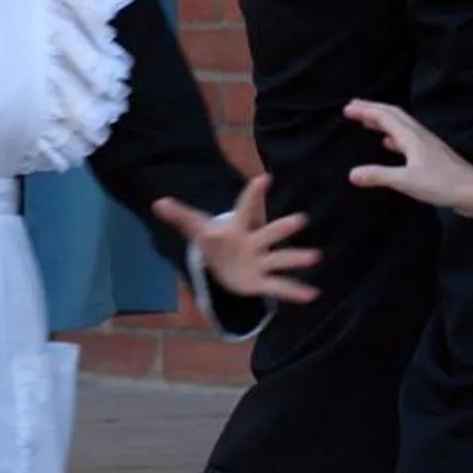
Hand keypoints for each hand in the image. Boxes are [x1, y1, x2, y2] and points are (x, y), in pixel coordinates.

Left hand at [154, 179, 318, 305]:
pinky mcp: (261, 282)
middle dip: (282, 227)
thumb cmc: (213, 241)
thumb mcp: (196, 229)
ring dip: (296, 258)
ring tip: (315, 256)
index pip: (244, 207)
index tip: (263, 178)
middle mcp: (253, 241)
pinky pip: (279, 287)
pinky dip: (295, 292)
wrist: (223, 265)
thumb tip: (158, 203)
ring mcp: (260, 261)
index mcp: (236, 227)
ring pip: (279, 259)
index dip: (252, 194)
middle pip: (269, 233)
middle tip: (300, 220)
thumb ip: (180, 216)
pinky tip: (314, 294)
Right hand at [344, 99, 472, 211]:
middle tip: (353, 108)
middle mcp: (418, 135)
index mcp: (411, 136)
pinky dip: (393, 136)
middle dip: (372, 109)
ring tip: (367, 122)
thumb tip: (352, 173)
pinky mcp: (431, 155)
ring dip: (382, 121)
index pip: (385, 116)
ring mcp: (426, 144)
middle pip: (393, 115)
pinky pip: (406, 138)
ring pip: (400, 125)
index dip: (366, 110)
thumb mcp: (406, 181)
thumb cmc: (441, 184)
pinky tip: (389, 144)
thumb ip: (379, 175)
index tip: (347, 108)